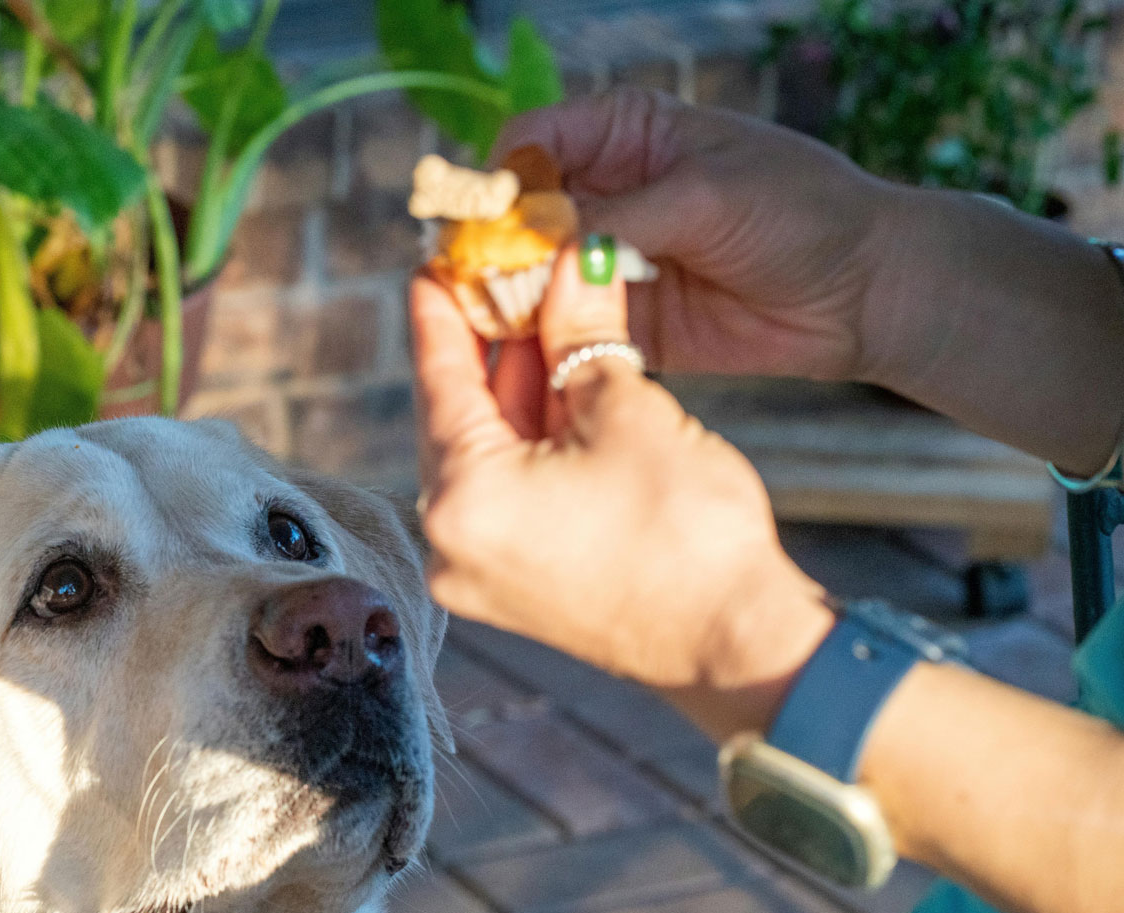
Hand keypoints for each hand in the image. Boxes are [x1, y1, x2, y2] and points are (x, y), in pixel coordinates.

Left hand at [412, 248, 833, 737]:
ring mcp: (477, 570)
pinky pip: (505, 492)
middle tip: (505, 280)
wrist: (737, 641)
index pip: (437, 380)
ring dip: (517, 389)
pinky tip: (559, 387)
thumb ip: (580, 331)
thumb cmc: (685, 531)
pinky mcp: (511, 585)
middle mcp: (449, 540)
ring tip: (545, 319)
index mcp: (461, 496)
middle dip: (490, 346)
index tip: (434, 264)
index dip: (441, 312)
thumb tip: (568, 263)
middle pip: (457, 416)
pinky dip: (529, 441)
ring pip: (486, 452)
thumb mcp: (626, 407)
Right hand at [494, 88, 902, 383]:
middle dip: (491, 248)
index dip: (500, 181)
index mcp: (624, 133)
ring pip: (527, 276)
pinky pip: (561, 328)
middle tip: (474, 284)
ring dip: (506, 299)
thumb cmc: (801, 213)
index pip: (530, 144)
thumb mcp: (705, 196)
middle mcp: (605, 192)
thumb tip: (532, 243)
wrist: (865, 291)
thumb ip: (617, 216)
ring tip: (496, 323)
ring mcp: (607, 260)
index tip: (486, 223)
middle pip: (516, 215)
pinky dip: (539, 342)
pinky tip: (527, 353)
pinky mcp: (619, 321)